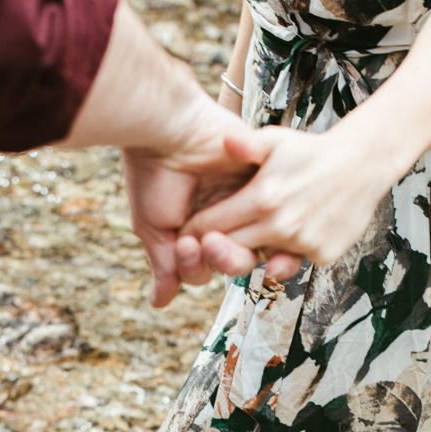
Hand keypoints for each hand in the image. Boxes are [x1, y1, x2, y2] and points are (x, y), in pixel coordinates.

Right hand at [121, 97, 275, 307]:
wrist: (167, 128)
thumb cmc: (154, 175)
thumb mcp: (153, 226)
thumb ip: (165, 265)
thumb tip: (160, 303)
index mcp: (197, 230)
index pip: (208, 266)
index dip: (198, 265)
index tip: (186, 246)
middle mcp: (223, 217)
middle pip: (236, 259)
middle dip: (222, 258)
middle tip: (204, 242)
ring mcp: (246, 199)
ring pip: (258, 241)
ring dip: (236, 244)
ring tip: (215, 232)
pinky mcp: (265, 179)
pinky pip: (277, 209)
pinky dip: (267, 216)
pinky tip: (249, 211)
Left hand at [177, 125, 402, 282]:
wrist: (363, 162)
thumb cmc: (312, 151)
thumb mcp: (275, 140)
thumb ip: (244, 144)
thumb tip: (224, 141)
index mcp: (262, 198)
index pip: (212, 226)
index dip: (196, 232)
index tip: (190, 232)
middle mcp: (281, 226)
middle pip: (232, 249)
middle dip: (219, 247)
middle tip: (214, 240)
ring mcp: (303, 243)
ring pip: (263, 258)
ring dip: (255, 249)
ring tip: (258, 230)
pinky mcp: (322, 255)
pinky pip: (293, 260)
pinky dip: (289, 251)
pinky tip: (294, 229)